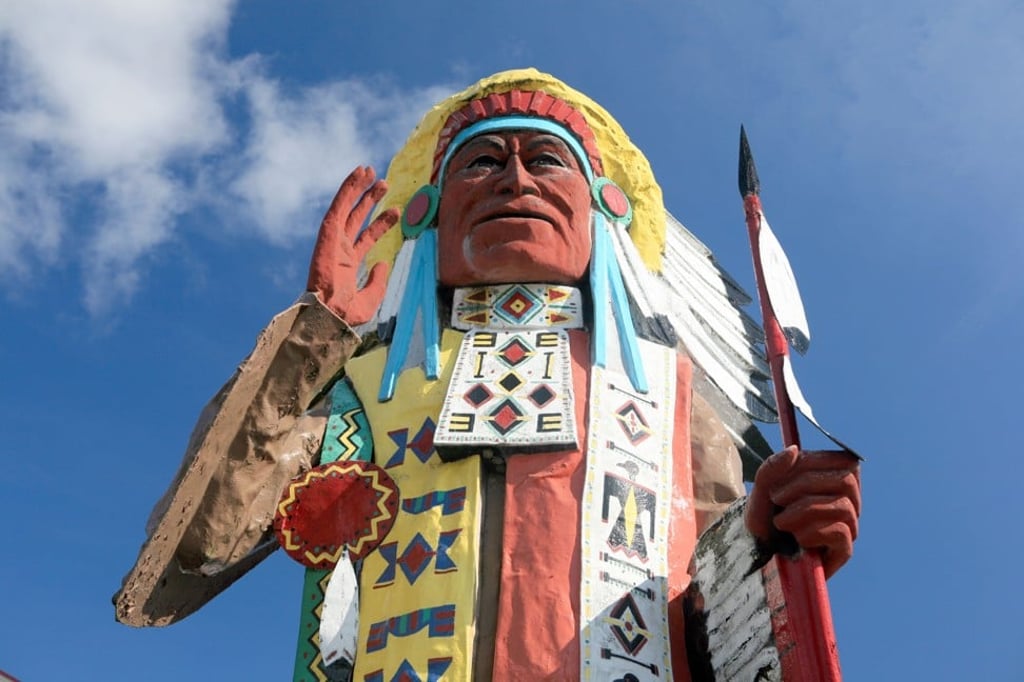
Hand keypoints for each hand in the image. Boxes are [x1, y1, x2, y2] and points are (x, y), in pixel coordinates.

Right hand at [307, 166, 399, 325]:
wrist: (329, 315)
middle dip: (369, 199)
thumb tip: (383, 263)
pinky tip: (357, 173)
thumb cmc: (346, 314)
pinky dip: (348, 188)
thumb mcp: (371, 298)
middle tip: (384, 183)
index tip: (396, 211)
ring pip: (347, 207)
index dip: (381, 223)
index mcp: (348, 263)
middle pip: (357, 217)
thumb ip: (378, 281)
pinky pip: (339, 206)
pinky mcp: (328, 234)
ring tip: (370, 170)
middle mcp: (340, 248)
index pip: (367, 237)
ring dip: (358, 188)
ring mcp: (333, 240)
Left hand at [745, 446, 860, 578]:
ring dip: (804, 511)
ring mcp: (849, 525)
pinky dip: (812, 532)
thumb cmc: (765, 514)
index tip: (780, 476)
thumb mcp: (763, 488)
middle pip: (846, 480)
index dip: (811, 462)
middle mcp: (848, 500)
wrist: (757, 550)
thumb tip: (794, 450)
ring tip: (781, 521)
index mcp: (834, 479)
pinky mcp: (844, 549)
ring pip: (842, 506)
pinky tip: (797, 538)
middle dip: (804, 485)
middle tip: (776, 497)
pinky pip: (840, 532)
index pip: (842, 460)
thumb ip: (773, 467)